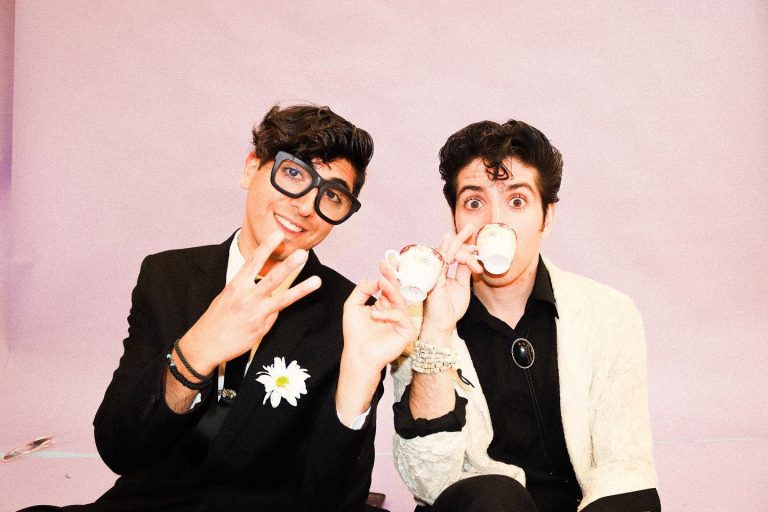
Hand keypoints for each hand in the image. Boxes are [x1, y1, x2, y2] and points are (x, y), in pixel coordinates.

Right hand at [179, 232, 321, 373]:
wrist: (205, 344)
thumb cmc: (215, 320)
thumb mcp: (227, 298)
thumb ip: (248, 292)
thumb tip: (267, 293)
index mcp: (236, 285)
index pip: (254, 261)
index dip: (267, 247)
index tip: (277, 234)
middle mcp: (246, 296)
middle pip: (272, 277)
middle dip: (288, 265)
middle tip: (302, 253)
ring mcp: (255, 312)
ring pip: (282, 298)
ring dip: (301, 289)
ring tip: (316, 281)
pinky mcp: (260, 327)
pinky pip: (273, 317)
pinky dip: (272, 315)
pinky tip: (260, 320)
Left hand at [341, 272, 417, 374]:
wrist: (358, 354)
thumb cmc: (355, 334)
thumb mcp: (353, 306)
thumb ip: (362, 290)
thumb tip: (373, 279)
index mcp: (384, 305)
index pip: (388, 287)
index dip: (388, 274)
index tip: (385, 262)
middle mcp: (394, 311)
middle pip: (397, 290)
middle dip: (392, 276)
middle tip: (387, 265)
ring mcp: (401, 321)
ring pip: (400, 300)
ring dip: (391, 289)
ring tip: (382, 281)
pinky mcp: (407, 331)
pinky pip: (401, 316)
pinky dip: (388, 313)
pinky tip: (375, 315)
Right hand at [419, 224, 482, 341]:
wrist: (443, 324)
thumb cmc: (450, 308)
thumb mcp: (462, 286)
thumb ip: (464, 272)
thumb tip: (470, 259)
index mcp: (442, 271)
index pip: (452, 254)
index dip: (464, 248)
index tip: (476, 249)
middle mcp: (436, 270)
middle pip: (446, 248)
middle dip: (459, 237)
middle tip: (470, 226)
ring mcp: (433, 273)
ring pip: (444, 252)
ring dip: (457, 242)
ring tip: (468, 232)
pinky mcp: (433, 278)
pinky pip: (440, 261)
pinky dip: (450, 253)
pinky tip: (459, 250)